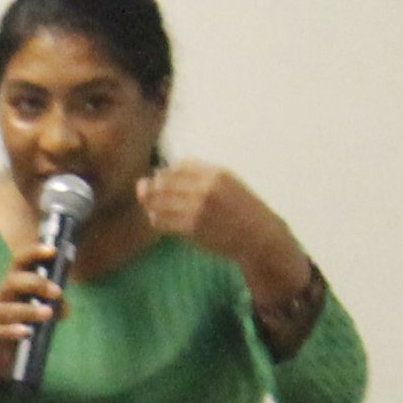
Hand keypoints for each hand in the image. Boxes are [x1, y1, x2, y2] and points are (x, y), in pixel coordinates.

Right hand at [0, 246, 68, 377]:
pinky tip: (27, 332)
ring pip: (7, 308)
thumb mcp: (39, 315)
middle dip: (36, 283)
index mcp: (13, 284)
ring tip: (48, 313)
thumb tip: (65, 306)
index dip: (34, 253)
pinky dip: (12, 331)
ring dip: (28, 309)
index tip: (53, 250)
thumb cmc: (19, 328)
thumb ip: (54, 307)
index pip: (21, 262)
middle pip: (13, 280)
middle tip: (58, 292)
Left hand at [138, 160, 303, 296]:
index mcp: (216, 173)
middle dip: (151, 186)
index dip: (166, 172)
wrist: (258, 236)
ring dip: (150, 203)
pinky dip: (156, 218)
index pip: (178, 166)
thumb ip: (202, 174)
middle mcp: (206, 188)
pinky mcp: (192, 228)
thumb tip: (166, 170)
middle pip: (165, 182)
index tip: (160, 179)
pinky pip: (163, 221)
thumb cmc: (242, 209)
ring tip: (150, 205)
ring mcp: (198, 208)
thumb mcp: (229, 182)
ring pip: (160, 201)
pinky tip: (157, 218)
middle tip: (144, 191)